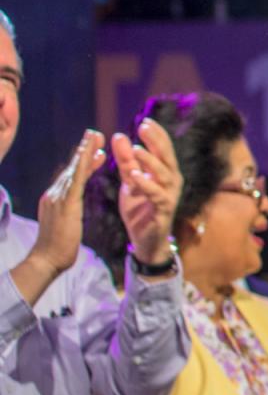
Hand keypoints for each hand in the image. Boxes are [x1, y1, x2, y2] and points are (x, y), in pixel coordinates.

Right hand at [21, 132, 106, 285]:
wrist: (46, 261)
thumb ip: (68, 210)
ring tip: (95, 136)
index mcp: (55, 199)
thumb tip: (73, 206)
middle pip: (71, 168)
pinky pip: (77, 180)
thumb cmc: (58, 247)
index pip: (71, 176)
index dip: (82, 161)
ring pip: (73, 170)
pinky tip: (93, 154)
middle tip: (95, 133)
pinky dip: (84, 165)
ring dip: (84, 151)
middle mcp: (54, 194)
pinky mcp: (65, 204)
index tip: (94, 148)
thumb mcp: (66, 223)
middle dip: (83, 150)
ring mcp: (57, 198)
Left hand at [113, 118, 182, 268]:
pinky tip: (134, 176)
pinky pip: (157, 195)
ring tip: (136, 149)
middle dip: (156, 141)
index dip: (156, 135)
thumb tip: (119, 136)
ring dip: (150, 161)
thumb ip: (126, 160)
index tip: (146, 121)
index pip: (163, 149)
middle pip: (167, 157)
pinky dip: (146, 184)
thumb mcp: (129, 181)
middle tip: (144, 127)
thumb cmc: (140, 209)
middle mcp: (172, 182)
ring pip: (164, 174)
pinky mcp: (164, 210)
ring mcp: (170, 196)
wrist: (145, 240)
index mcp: (165, 173)